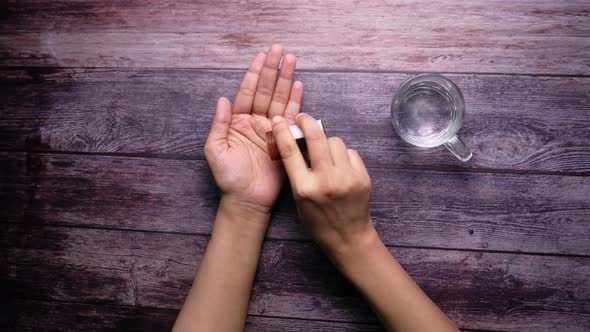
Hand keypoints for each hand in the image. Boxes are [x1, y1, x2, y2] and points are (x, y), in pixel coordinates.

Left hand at [204, 44, 302, 214]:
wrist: (247, 199)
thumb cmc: (228, 177)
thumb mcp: (215, 150)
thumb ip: (219, 124)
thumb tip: (222, 99)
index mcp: (238, 121)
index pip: (248, 91)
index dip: (255, 73)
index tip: (262, 55)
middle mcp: (255, 122)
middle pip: (266, 90)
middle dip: (273, 70)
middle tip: (281, 50)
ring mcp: (271, 130)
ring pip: (280, 99)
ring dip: (286, 80)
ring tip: (292, 61)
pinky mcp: (285, 140)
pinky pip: (292, 118)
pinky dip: (296, 102)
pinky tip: (299, 86)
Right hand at [270, 113, 374, 254]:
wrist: (349, 238)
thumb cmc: (318, 221)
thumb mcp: (298, 199)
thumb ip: (297, 173)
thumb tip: (296, 142)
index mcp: (304, 188)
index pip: (290, 151)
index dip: (282, 132)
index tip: (279, 121)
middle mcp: (326, 180)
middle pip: (316, 137)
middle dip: (307, 122)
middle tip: (303, 118)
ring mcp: (347, 178)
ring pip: (335, 142)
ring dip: (327, 142)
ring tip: (325, 153)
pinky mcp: (362, 177)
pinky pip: (350, 152)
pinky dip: (343, 155)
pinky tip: (340, 166)